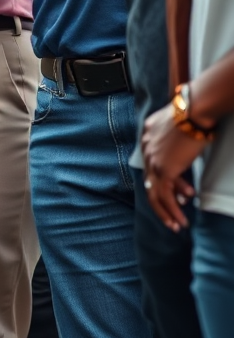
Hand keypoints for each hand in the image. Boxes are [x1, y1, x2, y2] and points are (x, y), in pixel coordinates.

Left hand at [141, 105, 206, 230]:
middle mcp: (146, 148)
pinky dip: (172, 210)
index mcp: (147, 137)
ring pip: (154, 194)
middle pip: (148, 182)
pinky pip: (165, 196)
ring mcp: (152, 160)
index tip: (176, 195)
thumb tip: (181, 161)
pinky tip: (181, 220)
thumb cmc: (191, 115)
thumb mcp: (176, 127)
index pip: (151, 165)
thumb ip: (173, 141)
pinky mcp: (163, 169)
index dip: (162, 182)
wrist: (191, 112)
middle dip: (160, 202)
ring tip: (178, 224)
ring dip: (166, 212)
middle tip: (170, 217)